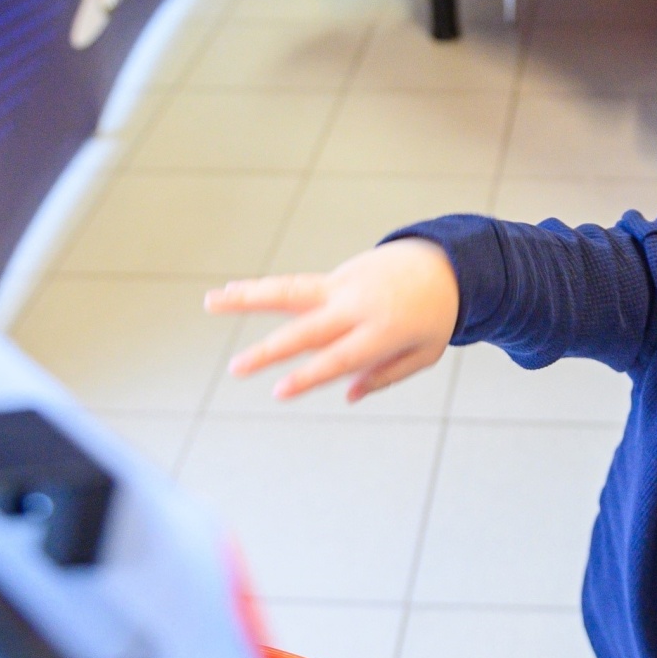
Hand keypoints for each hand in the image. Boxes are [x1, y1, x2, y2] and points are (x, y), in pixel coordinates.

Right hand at [203, 239, 458, 401]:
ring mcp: (344, 286)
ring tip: (212, 301)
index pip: (339, 358)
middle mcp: (357, 306)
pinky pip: (295, 285)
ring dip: (248, 297)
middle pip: (306, 329)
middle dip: (269, 351)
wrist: (445, 264)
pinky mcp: (337, 275)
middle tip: (236, 368)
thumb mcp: (423, 354)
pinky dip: (263, 288)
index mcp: (383, 331)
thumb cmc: (434, 318)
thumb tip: (347, 393)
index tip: (278, 392)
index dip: (308, 376)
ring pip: (290, 292)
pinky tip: (231, 291)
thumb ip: (386, 375)